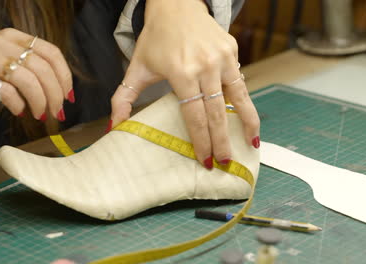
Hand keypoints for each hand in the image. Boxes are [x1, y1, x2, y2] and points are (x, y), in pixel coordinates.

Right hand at [0, 28, 72, 120]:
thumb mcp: (6, 61)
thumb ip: (30, 68)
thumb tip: (61, 92)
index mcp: (13, 37)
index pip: (51, 52)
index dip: (64, 76)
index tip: (68, 95)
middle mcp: (1, 43)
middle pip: (42, 68)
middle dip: (55, 94)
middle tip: (57, 112)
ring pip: (28, 79)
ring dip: (40, 101)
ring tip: (40, 114)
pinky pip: (7, 92)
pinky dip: (19, 105)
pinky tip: (19, 112)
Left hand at [110, 0, 259, 167]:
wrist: (176, 5)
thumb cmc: (155, 39)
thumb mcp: (136, 68)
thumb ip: (124, 98)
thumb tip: (114, 126)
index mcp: (181, 72)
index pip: (194, 114)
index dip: (201, 140)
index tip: (204, 160)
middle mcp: (204, 65)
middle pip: (216, 112)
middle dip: (221, 141)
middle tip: (225, 163)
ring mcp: (222, 57)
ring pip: (237, 98)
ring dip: (246, 123)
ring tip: (251, 144)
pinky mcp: (232, 51)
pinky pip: (240, 83)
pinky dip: (247, 103)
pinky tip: (250, 120)